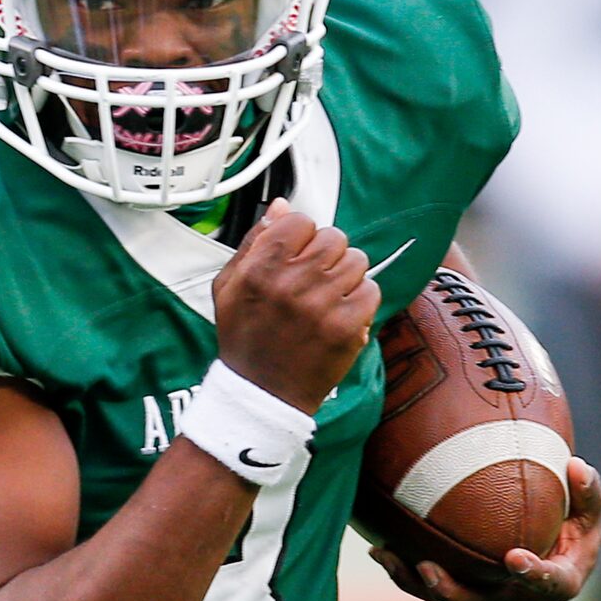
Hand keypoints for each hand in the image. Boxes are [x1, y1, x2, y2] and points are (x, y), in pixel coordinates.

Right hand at [212, 200, 379, 413]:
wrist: (262, 393)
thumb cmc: (245, 338)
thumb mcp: (229, 287)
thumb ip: (254, 243)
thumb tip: (282, 208)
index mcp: (260, 269)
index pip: (301, 222)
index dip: (301, 237)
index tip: (297, 255)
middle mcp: (291, 283)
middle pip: (334, 237)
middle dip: (327, 255)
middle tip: (314, 279)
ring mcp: (322, 305)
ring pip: (357, 261)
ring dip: (346, 276)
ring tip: (327, 298)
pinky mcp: (347, 326)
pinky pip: (371, 289)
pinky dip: (360, 300)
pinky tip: (338, 314)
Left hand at [371, 456, 600, 600]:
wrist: (555, 552)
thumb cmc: (575, 526)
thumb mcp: (589, 510)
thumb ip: (587, 491)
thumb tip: (576, 465)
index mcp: (561, 581)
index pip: (552, 585)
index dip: (534, 575)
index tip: (513, 558)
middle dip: (453, 590)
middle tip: (427, 567)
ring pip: (451, 599)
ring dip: (416, 581)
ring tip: (387, 554)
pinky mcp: (467, 596)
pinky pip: (432, 590)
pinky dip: (405, 574)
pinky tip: (379, 550)